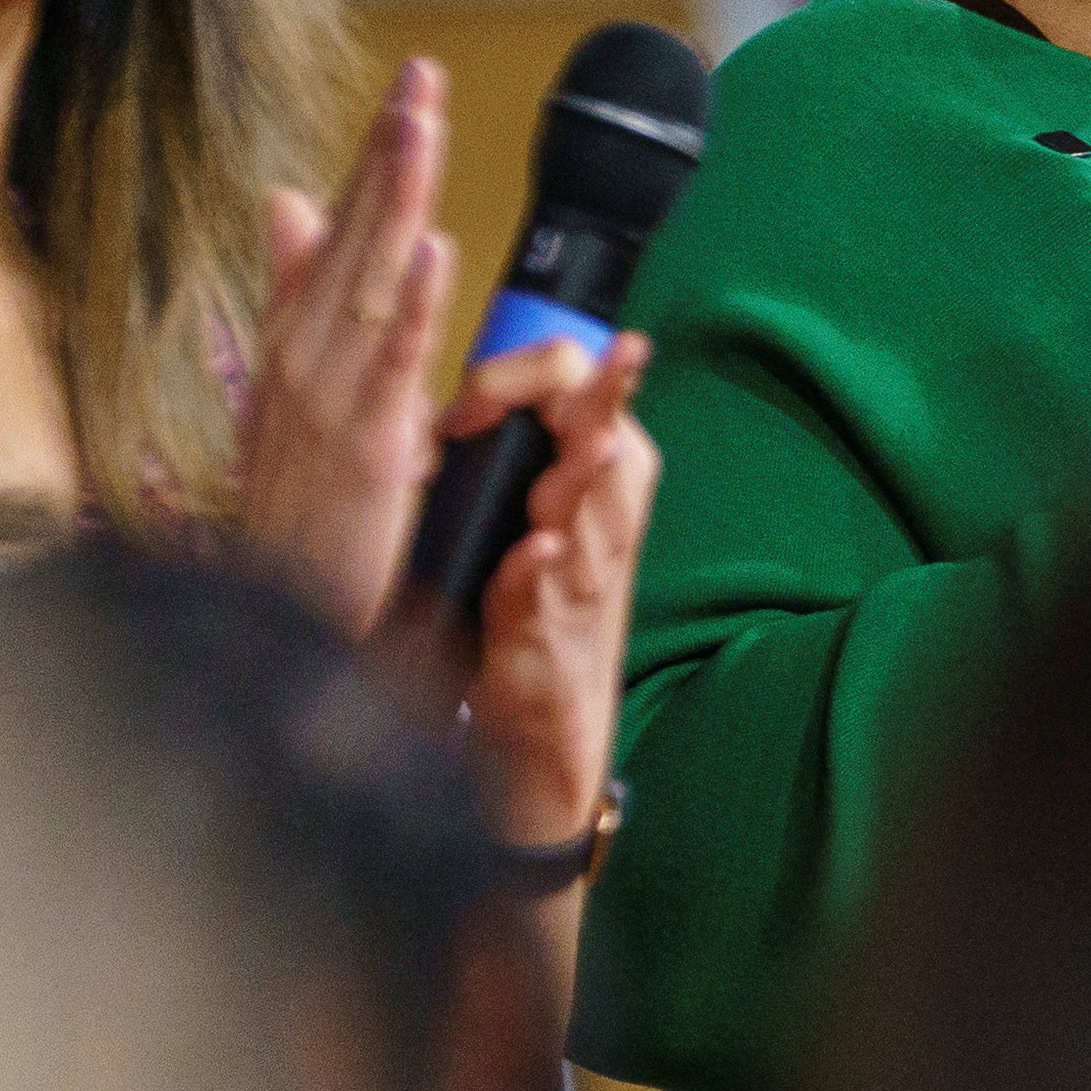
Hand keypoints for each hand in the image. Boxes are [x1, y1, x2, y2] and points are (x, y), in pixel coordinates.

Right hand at [237, 58, 453, 635]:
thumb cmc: (294, 511)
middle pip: (354, 238)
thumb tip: (288, 197)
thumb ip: (294, 292)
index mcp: (297, 343)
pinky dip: (412, 306)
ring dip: (397, 201)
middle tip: (422, 76)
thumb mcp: (291, 392)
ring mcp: (330, 403)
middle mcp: (305, 360)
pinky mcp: (366, 451)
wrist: (278, 622)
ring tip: (423, 125)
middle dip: (389, 154)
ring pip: (371, 281)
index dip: (374, 156)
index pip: (341, 229)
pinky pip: (390, 366)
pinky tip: (435, 248)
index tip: (410, 87)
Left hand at [452, 331, 658, 847]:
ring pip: (595, 520)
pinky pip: (548, 601)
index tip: (473, 392)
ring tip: (594, 440)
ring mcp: (579, 587)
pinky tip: (541, 549)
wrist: (538, 733)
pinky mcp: (546, 641)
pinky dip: (543, 573)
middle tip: (621, 357)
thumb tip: (469, 392)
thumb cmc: (530, 612)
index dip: (536, 378)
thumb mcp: (532, 522)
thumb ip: (519, 460)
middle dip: (609, 401)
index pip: (587, 400)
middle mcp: (599, 530)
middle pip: (613, 447)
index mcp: (591, 490)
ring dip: (590, 480)